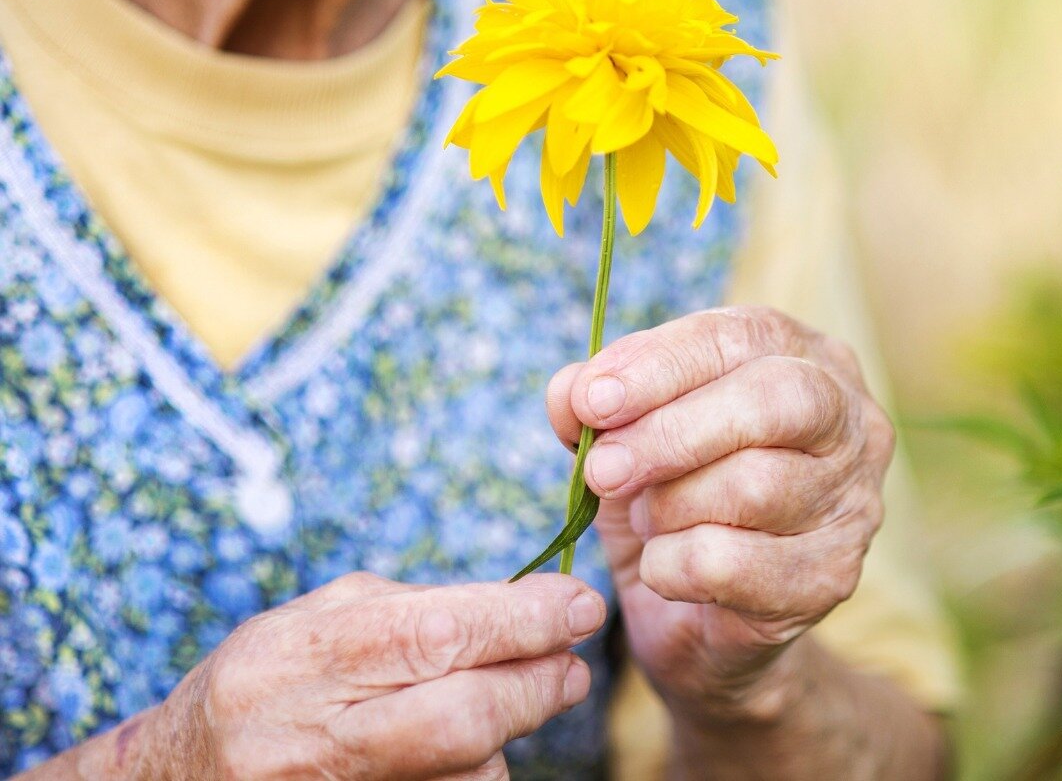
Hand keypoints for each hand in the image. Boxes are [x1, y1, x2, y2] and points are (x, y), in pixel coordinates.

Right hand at [143, 572, 604, 780]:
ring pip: (466, 773)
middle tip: (573, 664)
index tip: (578, 604)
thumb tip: (517, 605)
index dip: (520, 619)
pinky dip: (474, 774)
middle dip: (537, 685)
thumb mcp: (319, 619)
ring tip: (502, 703)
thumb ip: (408, 609)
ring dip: (506, 736)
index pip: (435, 633)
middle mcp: (309, 735)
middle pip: (460, 716)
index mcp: (303, 655)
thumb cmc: (264, 680)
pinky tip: (462, 750)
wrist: (177, 779)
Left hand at [546, 306, 893, 725]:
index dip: (658, 365)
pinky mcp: (834, 577)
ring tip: (645, 517)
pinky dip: (674, 566)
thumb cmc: (669, 489)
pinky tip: (661, 567)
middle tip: (602, 469)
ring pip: (755, 486)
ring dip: (670, 506)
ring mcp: (853, 500)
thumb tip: (570, 392)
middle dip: (671, 433)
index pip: (736, 337)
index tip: (591, 401)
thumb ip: (592, 397)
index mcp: (797, 354)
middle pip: (771, 402)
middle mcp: (846, 418)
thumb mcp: (622, 431)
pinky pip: (737, 564)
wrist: (698, 608)